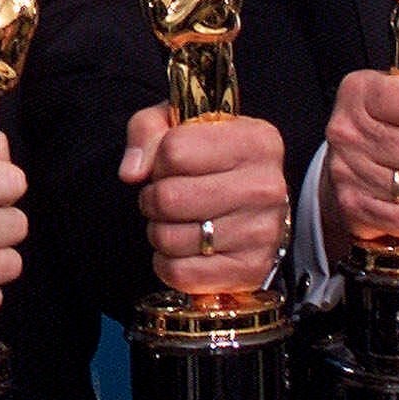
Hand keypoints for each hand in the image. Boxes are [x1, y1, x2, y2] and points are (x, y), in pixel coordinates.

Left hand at [121, 104, 289, 293]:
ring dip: (161, 231)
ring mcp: (262, 232)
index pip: (174, 150)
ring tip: (178, 221)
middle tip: (165, 198)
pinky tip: (186, 249)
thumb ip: (147, 131)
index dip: (159, 160)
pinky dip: (169, 263)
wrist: (252, 206)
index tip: (171, 166)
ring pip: (170, 238)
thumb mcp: (179, 126)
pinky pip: (180, 273)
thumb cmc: (213, 162)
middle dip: (153, 199)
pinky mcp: (250, 271)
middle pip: (169, 198)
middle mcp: (266, 186)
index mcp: (255, 141)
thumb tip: (132, 172)